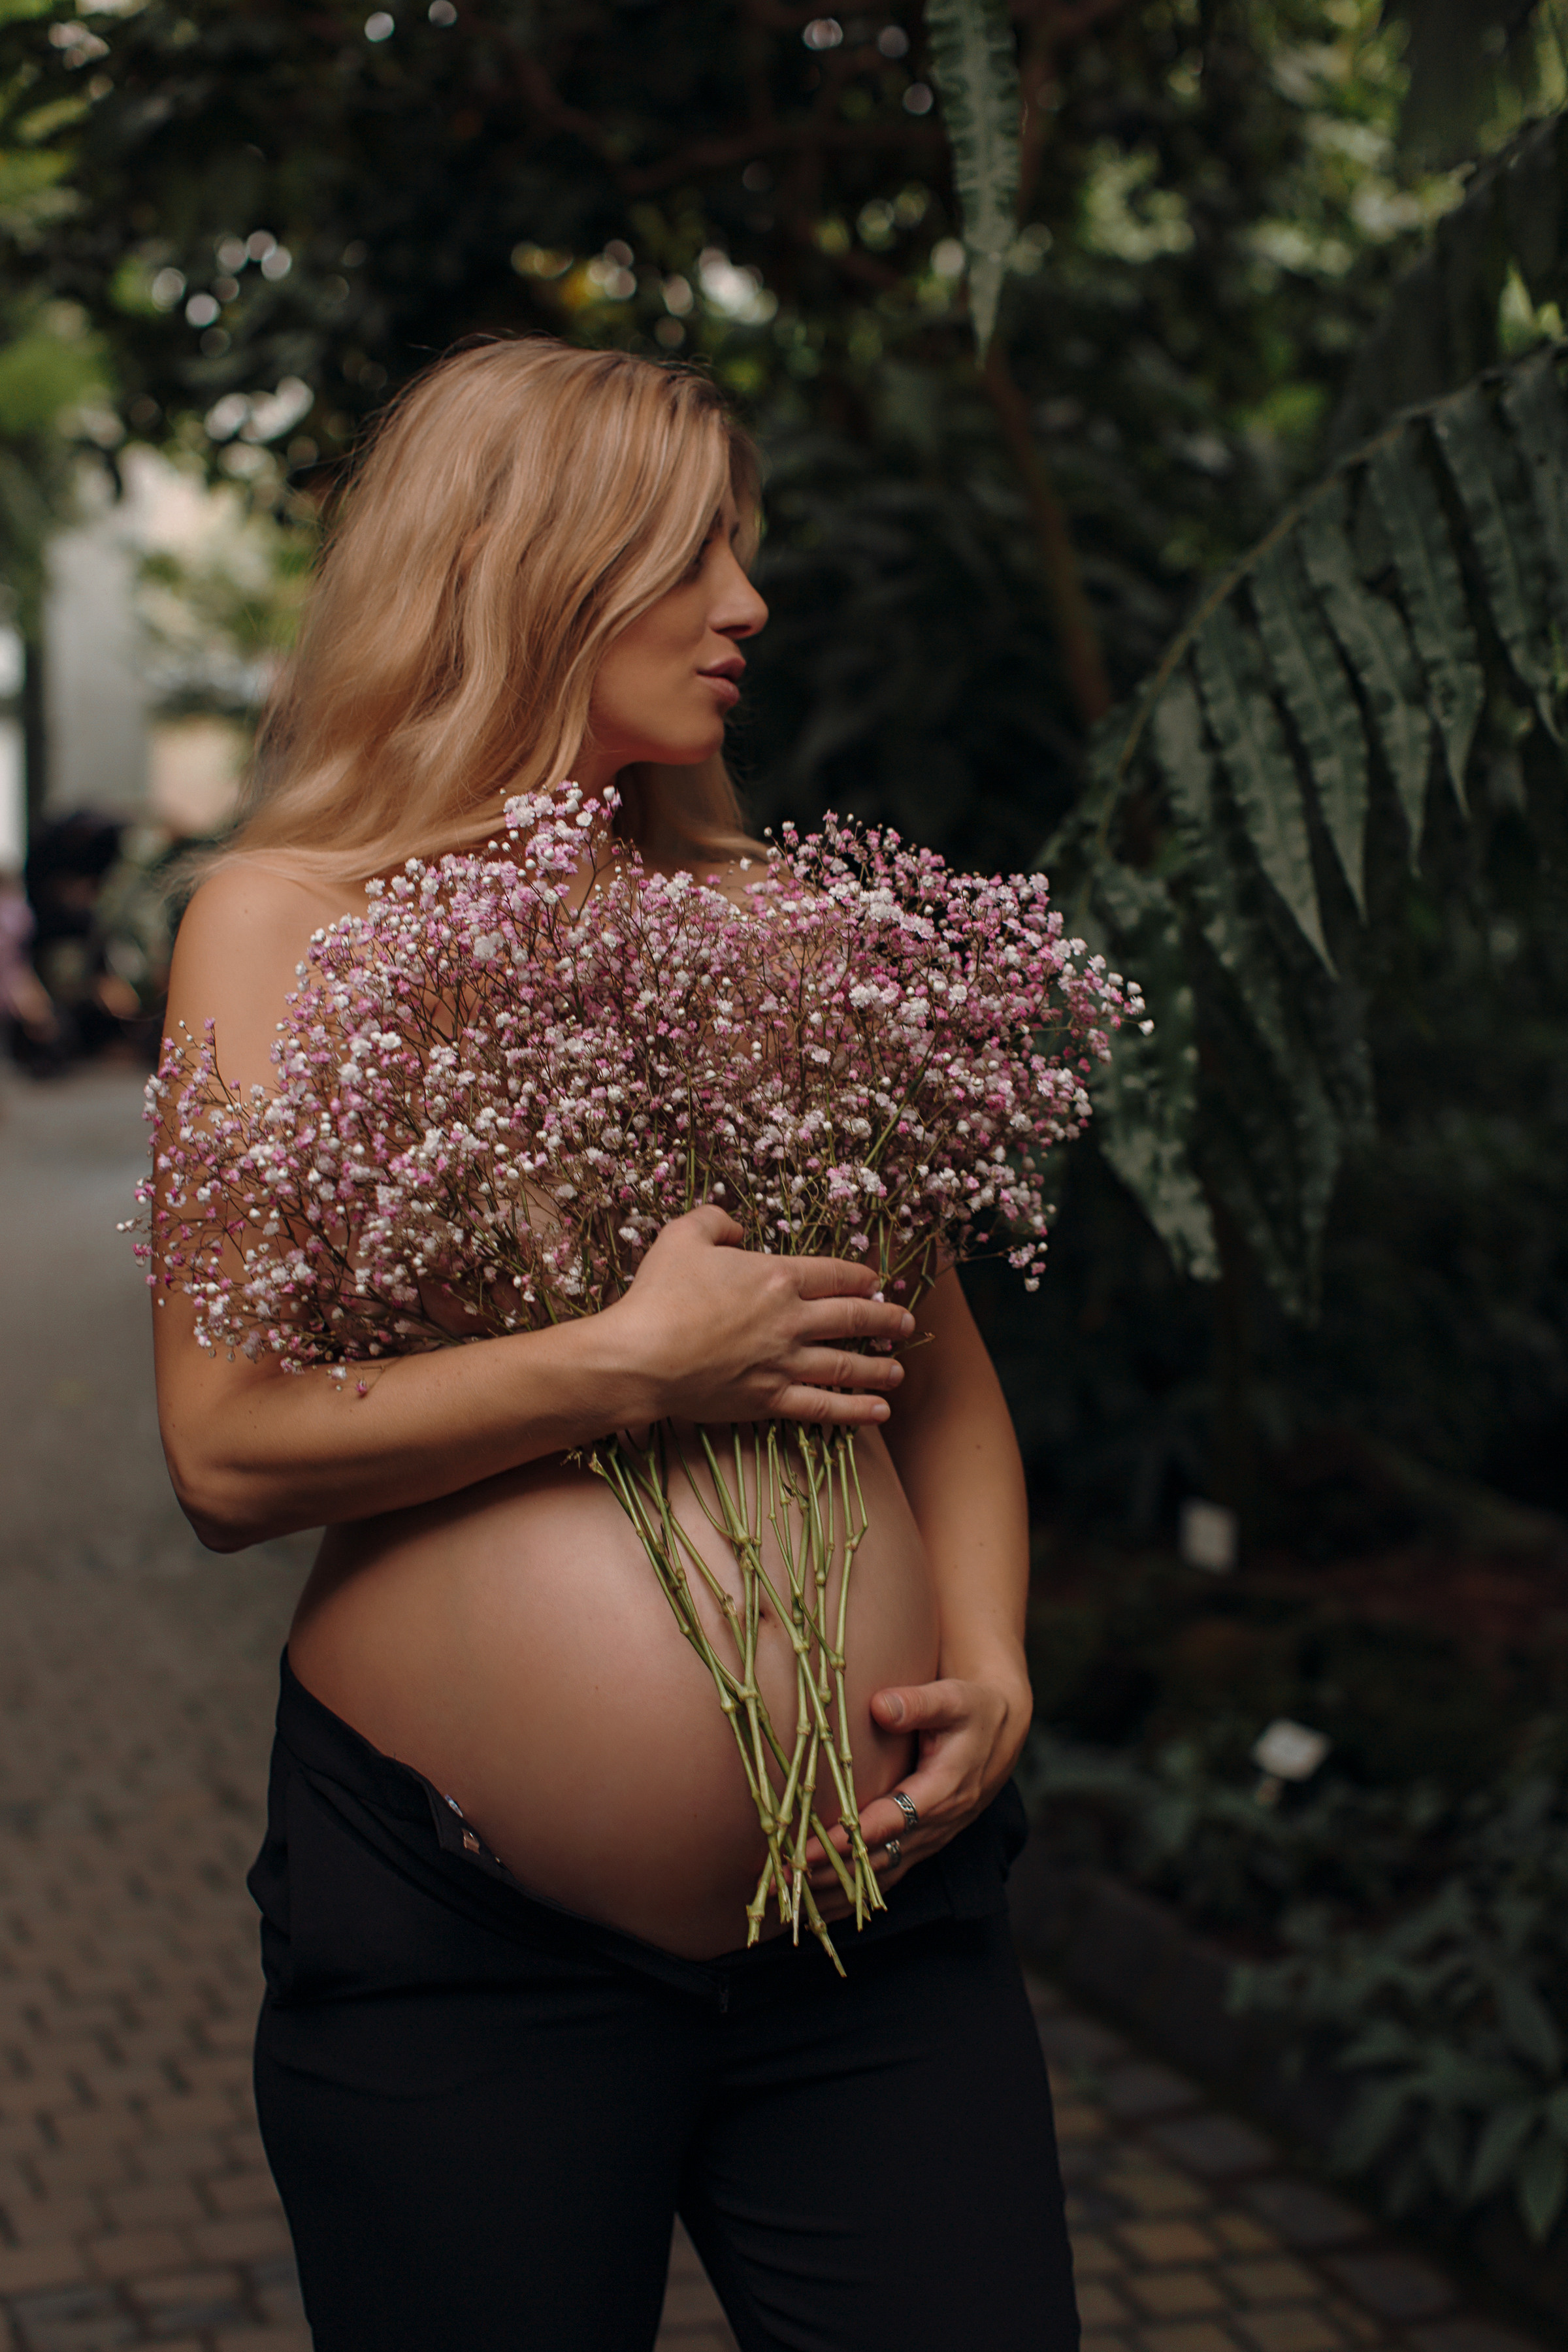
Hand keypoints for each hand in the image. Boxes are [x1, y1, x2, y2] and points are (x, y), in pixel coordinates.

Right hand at [603, 1206, 914, 1427]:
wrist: (641, 1358)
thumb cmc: (659, 1295)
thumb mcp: (683, 1236)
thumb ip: (716, 1221)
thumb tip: (739, 1228)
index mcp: (777, 1277)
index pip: (835, 1275)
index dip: (861, 1278)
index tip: (876, 1283)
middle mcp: (791, 1320)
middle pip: (854, 1318)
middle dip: (885, 1320)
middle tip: (905, 1323)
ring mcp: (784, 1363)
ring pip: (847, 1365)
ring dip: (879, 1367)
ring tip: (898, 1370)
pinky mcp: (770, 1400)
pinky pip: (823, 1407)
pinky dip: (855, 1411)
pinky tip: (879, 1412)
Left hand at [804, 1666, 1031, 1914]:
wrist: (1000, 1733)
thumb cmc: (972, 1710)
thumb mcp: (953, 1699)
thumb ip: (918, 1703)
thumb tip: (881, 1706)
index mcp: (944, 1790)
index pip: (889, 1823)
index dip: (848, 1839)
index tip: (807, 1850)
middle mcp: (937, 1824)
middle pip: (880, 1858)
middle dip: (831, 1872)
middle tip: (783, 1876)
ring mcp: (930, 1839)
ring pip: (881, 1875)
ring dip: (838, 1891)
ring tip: (792, 1902)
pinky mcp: (922, 1844)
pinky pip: (888, 1877)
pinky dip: (855, 1897)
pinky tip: (821, 1909)